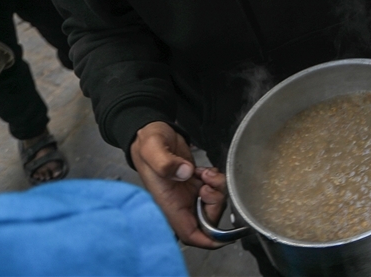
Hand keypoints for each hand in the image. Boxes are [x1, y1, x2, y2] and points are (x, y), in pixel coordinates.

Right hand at [130, 122, 226, 248]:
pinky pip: (213, 190)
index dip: (207, 239)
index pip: (189, 234)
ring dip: (217, 189)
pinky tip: (205, 170)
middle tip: (209, 183)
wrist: (152, 131)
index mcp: (167, 204)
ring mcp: (187, 194)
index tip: (223, 234)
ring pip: (212, 204)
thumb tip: (185, 173)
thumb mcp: (152, 148)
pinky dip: (216, 181)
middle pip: (207, 220)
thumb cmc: (148, 142)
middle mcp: (179, 203)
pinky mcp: (195, 183)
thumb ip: (166, 162)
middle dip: (216, 203)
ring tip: (207, 173)